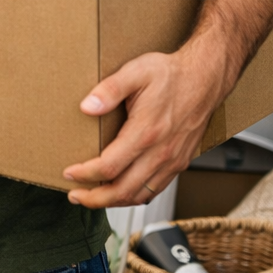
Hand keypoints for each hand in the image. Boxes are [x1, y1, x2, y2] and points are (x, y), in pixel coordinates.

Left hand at [62, 41, 226, 208]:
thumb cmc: (170, 74)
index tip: (68, 173)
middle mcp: (161, 152)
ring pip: (140, 195)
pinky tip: (121, 191)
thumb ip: (110, 89)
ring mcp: (172, 160)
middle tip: (75, 196)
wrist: (204, 78)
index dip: (86, 174)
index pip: (110, 166)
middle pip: (124, 190)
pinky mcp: (179, 162)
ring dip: (114, 202)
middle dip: (95, 198)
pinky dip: (135, 196)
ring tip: (92, 197)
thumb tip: (87, 107)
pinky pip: (155, 189)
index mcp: (146, 131)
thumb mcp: (136, 71)